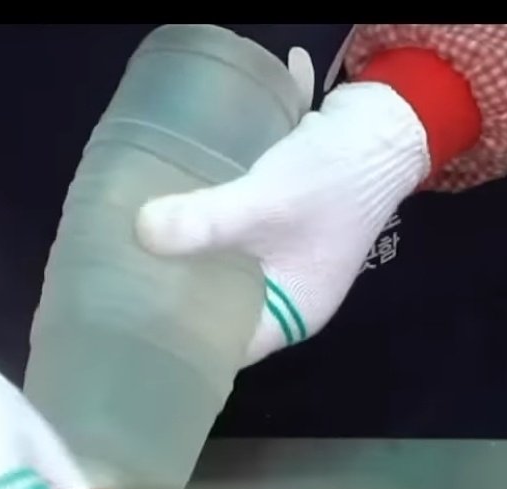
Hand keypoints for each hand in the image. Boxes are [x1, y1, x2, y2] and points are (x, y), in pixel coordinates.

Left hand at [136, 76, 429, 365]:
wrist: (384, 122)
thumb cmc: (334, 179)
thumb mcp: (264, 203)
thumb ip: (205, 222)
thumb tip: (140, 232)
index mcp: (292, 314)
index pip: (225, 348)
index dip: (182, 344)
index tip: (136, 329)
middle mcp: (288, 297)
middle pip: (220, 311)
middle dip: (176, 300)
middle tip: (121, 289)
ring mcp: (284, 261)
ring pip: (223, 274)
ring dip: (186, 265)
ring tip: (130, 257)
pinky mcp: (276, 226)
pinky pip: (231, 243)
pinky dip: (203, 235)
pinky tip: (164, 223)